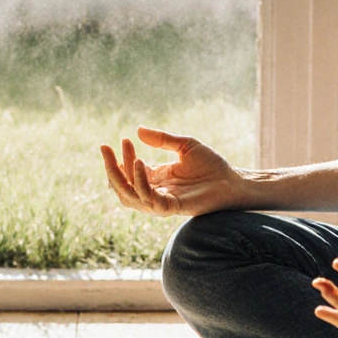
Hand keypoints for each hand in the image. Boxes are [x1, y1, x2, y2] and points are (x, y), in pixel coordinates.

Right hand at [100, 126, 239, 216]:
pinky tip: (140, 164)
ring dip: (122, 176)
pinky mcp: (173, 207)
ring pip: (130, 196)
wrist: (232, 180)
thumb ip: (162, 139)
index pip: (128, 173)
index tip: (123, 139)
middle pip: (122, 187)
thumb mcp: (184, 145)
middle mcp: (155, 193)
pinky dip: (141, 183)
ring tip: (122, 156)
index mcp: (155, 180)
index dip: (122, 158)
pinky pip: (150, 200)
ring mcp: (162, 202)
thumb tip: (137, 130)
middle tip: (104, 147)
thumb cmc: (211, 165)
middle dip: (111, 168)